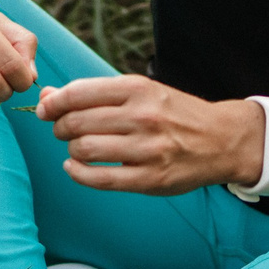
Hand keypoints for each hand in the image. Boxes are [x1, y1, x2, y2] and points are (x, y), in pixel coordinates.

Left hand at [38, 76, 262, 195]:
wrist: (221, 139)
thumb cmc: (173, 113)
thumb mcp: (141, 93)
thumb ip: (95, 94)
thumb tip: (46, 97)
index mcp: (139, 89)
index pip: (78, 93)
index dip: (53, 103)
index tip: (46, 110)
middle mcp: (143, 117)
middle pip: (76, 122)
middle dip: (59, 127)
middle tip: (62, 130)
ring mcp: (148, 149)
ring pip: (85, 150)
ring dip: (71, 149)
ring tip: (76, 148)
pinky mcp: (151, 179)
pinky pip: (100, 179)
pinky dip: (78, 173)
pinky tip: (75, 167)